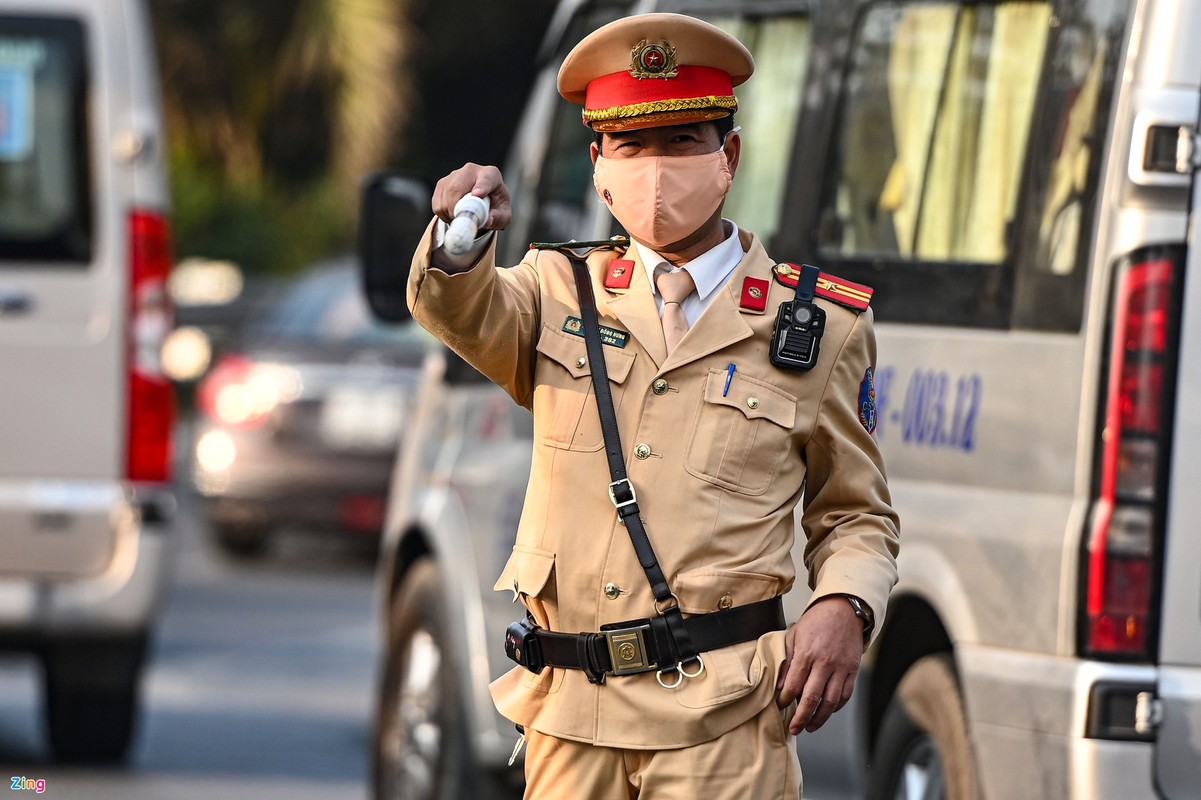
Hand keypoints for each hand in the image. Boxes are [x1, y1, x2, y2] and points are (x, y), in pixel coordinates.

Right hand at [432, 163, 511, 230]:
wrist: (483, 203)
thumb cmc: (495, 207)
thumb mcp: (503, 215)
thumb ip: (499, 218)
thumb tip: (488, 221)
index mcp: (491, 175)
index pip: (486, 179)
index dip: (481, 186)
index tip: (477, 194)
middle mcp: (472, 170)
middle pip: (458, 187)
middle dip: (456, 207)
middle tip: (460, 221)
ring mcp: (455, 175)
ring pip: (446, 193)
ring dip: (449, 212)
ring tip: (460, 219)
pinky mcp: (442, 183)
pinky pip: (437, 201)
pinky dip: (442, 213)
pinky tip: (452, 215)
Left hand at [775, 596, 864, 733]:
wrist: (844, 610)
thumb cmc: (816, 622)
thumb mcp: (794, 635)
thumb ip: (788, 661)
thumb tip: (780, 685)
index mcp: (807, 654)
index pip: (793, 685)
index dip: (785, 700)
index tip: (780, 706)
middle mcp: (825, 663)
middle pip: (812, 699)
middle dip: (801, 718)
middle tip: (794, 728)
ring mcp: (841, 668)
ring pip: (831, 702)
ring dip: (819, 719)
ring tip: (810, 727)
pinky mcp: (853, 671)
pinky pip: (845, 695)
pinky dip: (836, 708)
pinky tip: (826, 712)